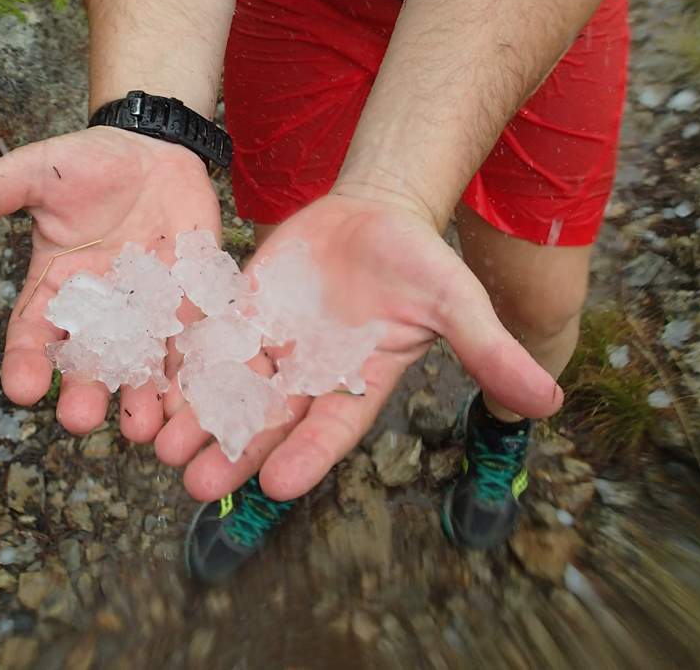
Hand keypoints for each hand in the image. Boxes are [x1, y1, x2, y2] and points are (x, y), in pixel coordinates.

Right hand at [0, 127, 219, 441]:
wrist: (155, 150)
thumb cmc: (89, 163)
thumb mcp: (35, 172)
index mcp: (55, 288)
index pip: (33, 333)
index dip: (25, 362)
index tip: (21, 389)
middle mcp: (99, 312)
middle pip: (87, 361)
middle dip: (83, 392)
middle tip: (80, 420)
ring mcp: (145, 313)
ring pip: (140, 364)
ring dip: (139, 398)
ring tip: (138, 429)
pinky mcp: (189, 306)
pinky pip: (189, 344)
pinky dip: (190, 372)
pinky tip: (190, 403)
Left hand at [155, 192, 562, 501]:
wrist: (374, 214)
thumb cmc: (419, 259)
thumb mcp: (456, 301)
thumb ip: (489, 350)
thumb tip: (548, 401)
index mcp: (356, 384)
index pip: (330, 430)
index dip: (305, 457)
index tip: (273, 486)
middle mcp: (308, 377)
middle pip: (267, 424)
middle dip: (232, 454)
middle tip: (195, 487)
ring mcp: (271, 347)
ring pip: (228, 391)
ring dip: (195, 419)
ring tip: (159, 447)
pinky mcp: (241, 315)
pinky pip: (209, 343)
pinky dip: (182, 365)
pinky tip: (151, 385)